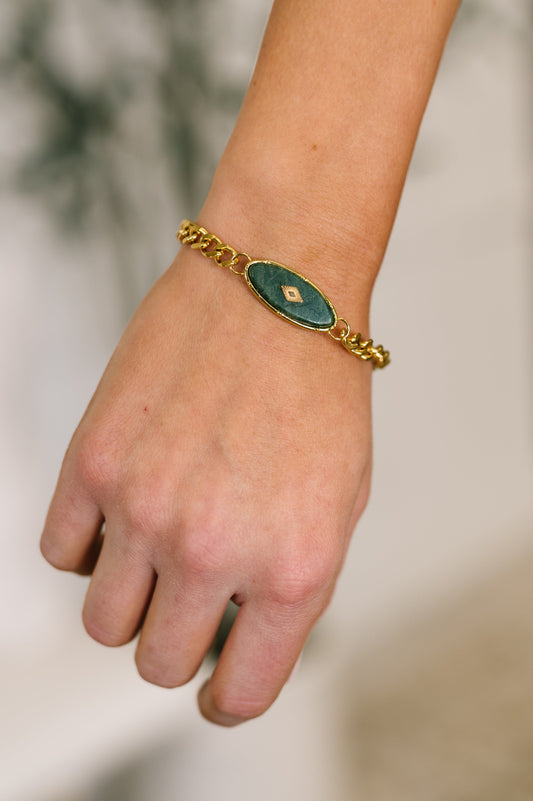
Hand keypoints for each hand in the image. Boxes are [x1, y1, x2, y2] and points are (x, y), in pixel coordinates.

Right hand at [40, 243, 371, 725]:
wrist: (276, 286)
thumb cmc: (318, 386)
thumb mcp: (342, 502)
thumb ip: (292, 582)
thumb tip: (238, 628)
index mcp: (293, 567)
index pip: (240, 691)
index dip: (227, 698)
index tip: (218, 688)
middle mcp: (213, 550)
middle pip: (158, 663)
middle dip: (177, 644)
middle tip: (189, 604)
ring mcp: (144, 508)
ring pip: (103, 622)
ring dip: (130, 601)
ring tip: (156, 555)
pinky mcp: (92, 462)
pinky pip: (61, 551)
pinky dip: (89, 546)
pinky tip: (122, 512)